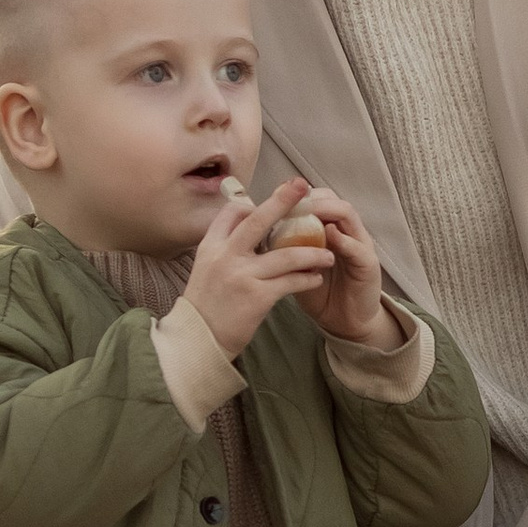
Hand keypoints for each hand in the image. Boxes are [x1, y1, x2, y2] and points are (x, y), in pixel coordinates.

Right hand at [183, 175, 342, 362]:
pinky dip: (307, 278)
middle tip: (304, 187)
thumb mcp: (207, 267)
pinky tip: (316, 278)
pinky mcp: (257, 297)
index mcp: (211, 246)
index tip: (276, 199)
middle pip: (258, 220)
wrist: (199, 340)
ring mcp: (241, 276)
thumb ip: (226, 246)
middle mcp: (225, 256)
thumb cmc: (207, 304)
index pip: (232, 212)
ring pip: (285, 255)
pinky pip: (291, 282)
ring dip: (311, 253)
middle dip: (283, 200)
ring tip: (328, 255)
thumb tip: (248, 221)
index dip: (254, 203)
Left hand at [281, 189, 396, 351]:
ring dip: (326, 210)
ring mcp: (360, 245)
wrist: (344, 323)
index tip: (274, 195)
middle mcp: (346, 231)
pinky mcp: (369, 265)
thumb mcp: (296, 268)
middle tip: (290, 200)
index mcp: (328, 228)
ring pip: (347, 214)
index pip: (315, 199)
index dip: (296, 195)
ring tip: (307, 212)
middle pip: (331, 198)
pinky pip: (357, 247)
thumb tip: (251, 233)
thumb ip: (283, 249)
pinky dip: (343, 240)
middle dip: (310, 196)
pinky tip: (328, 237)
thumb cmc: (319, 293)